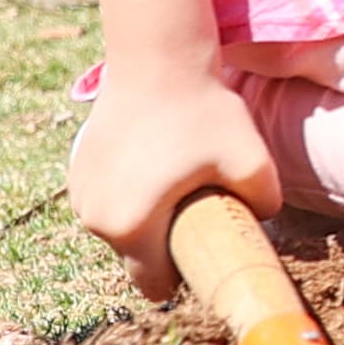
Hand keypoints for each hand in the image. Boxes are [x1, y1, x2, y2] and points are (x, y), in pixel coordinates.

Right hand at [70, 64, 280, 299]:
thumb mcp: (252, 160)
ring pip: (121, 227)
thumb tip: (263, 220)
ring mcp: (79, 195)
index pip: (155, 285)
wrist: (157, 60)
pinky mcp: (76, 172)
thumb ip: (266, 203)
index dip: (184, 275)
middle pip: (138, 255)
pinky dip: (130, 192)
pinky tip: (156, 162)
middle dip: (167, 240)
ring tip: (176, 177)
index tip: (206, 249)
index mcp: (130, 227)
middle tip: (198, 203)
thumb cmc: (203, 112)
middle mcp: (94, 219)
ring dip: (146, 215)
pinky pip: (108, 200)